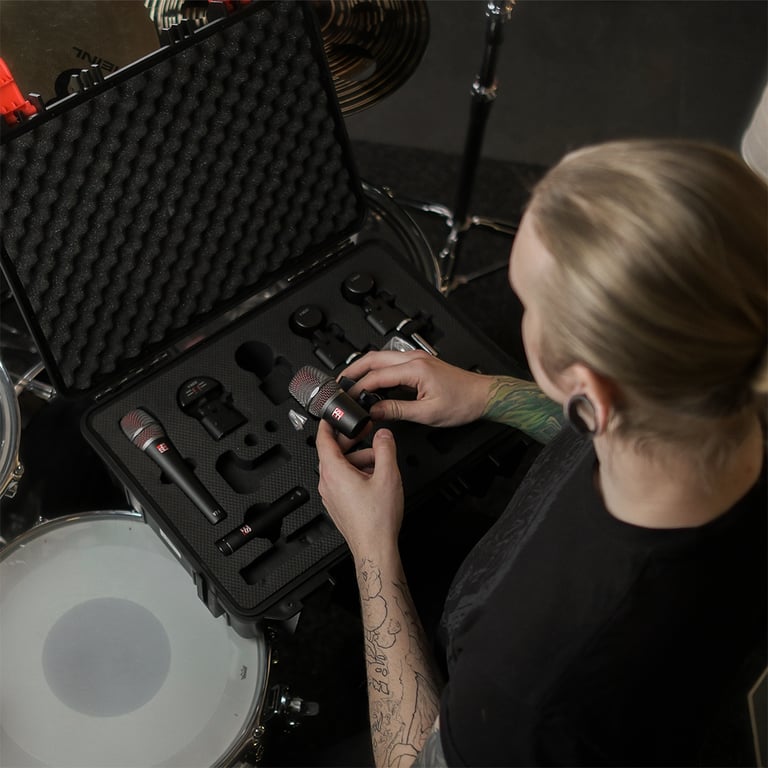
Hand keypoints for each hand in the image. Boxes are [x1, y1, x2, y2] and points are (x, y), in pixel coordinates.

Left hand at [316, 420, 403, 558]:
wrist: (374, 548)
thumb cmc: (376, 519)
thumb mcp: (387, 475)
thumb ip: (385, 449)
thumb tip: (383, 434)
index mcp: (334, 472)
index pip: (323, 439)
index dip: (328, 423)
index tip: (333, 415)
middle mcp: (328, 483)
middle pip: (334, 452)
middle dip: (351, 441)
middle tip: (366, 433)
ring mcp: (331, 495)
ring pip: (341, 467)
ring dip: (359, 460)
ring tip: (380, 463)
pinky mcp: (338, 504)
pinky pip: (344, 481)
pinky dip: (357, 474)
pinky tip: (375, 479)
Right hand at [341, 350, 493, 426]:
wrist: (483, 396)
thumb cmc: (462, 403)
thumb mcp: (427, 413)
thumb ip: (396, 410)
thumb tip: (374, 411)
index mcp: (415, 369)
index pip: (376, 376)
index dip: (358, 387)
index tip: (347, 398)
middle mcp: (414, 359)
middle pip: (373, 358)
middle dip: (353, 370)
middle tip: (339, 383)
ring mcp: (417, 359)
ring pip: (381, 358)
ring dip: (364, 368)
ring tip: (351, 382)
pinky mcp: (420, 363)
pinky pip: (392, 363)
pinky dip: (377, 370)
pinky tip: (373, 382)